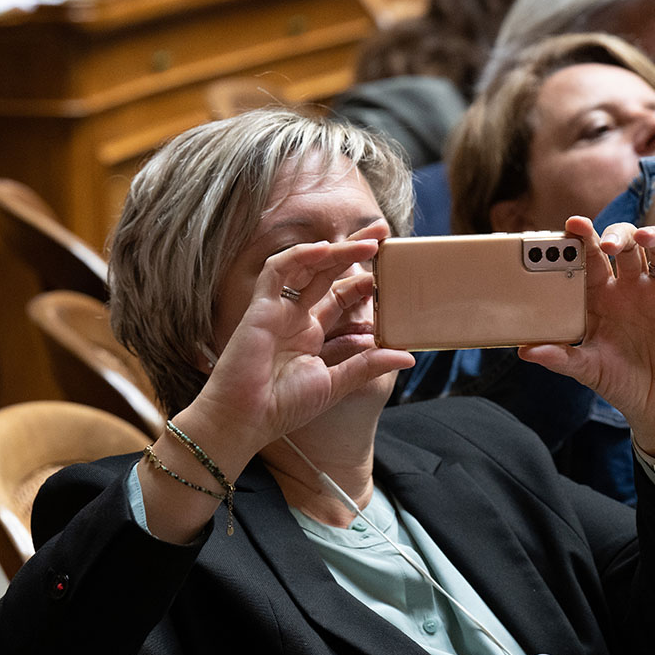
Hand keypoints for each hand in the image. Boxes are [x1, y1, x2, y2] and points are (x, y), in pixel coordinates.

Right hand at [193, 239, 413, 455]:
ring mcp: (278, 310)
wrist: (246, 420)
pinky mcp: (259, 308)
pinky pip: (277, 272)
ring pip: (308, 266)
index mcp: (312, 334)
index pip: (341, 298)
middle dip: (355, 252)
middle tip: (384, 234)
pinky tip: (324, 250)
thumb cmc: (284, 406)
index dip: (363, 283)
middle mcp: (296, 317)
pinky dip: (299, 257)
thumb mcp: (337, 383)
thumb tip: (409, 358)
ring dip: (336, 250)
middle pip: (328, 273)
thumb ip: (369, 366)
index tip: (388, 274)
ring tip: (369, 242)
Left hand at [520, 217, 654, 457]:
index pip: (591, 259)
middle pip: (625, 245)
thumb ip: (560, 357)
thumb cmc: (620, 383)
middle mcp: (631, 286)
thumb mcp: (587, 369)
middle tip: (608, 245)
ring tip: (643, 238)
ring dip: (653, 237)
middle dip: (616, 237)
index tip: (573, 224)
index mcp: (602, 296)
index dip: (583, 240)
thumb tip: (526, 351)